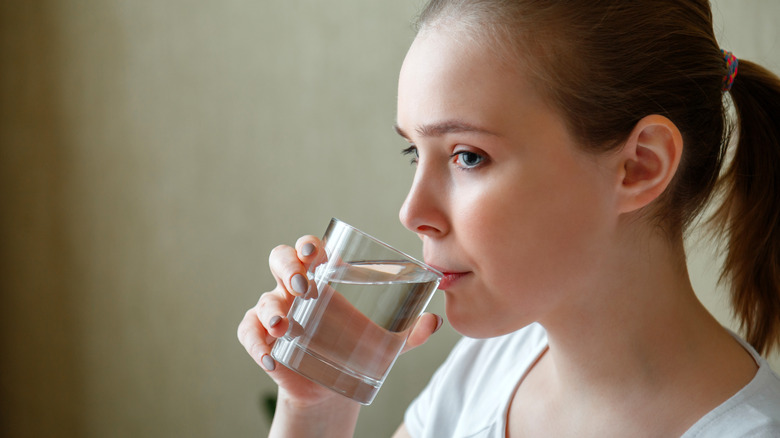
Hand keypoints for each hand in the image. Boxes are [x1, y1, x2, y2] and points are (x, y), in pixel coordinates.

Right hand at [237, 235, 443, 407]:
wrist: (333, 385)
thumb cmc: (357, 346)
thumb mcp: (384, 341)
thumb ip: (408, 331)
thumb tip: (435, 321)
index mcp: (323, 277)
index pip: (310, 248)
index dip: (308, 245)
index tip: (314, 252)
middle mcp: (295, 288)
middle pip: (280, 260)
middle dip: (287, 267)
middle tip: (304, 285)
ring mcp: (277, 312)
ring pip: (264, 299)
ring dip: (271, 310)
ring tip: (284, 327)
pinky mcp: (263, 339)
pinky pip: (249, 334)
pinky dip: (257, 345)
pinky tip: (272, 361)